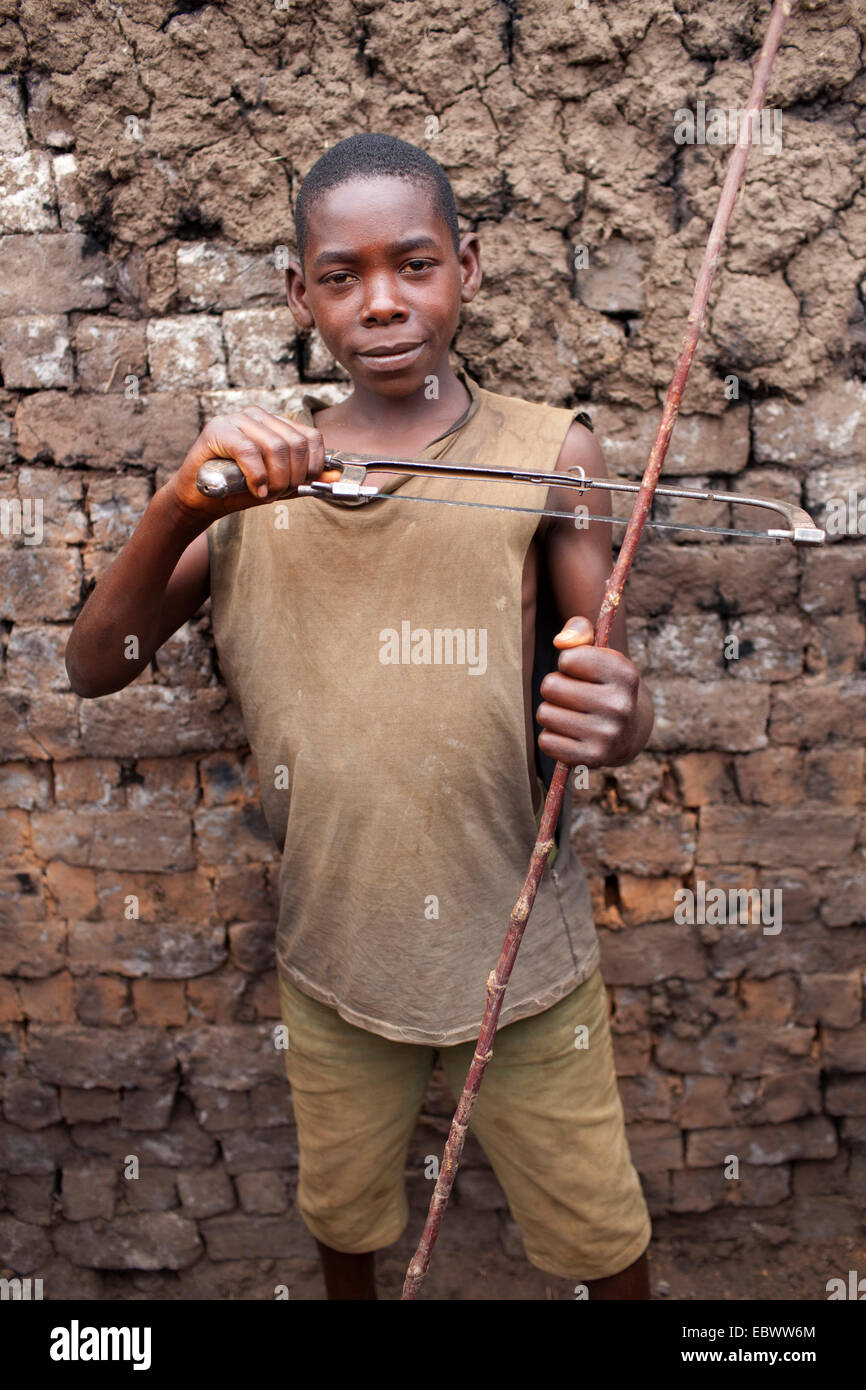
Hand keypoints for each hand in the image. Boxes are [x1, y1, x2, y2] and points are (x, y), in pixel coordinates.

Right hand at [166, 405, 327, 519]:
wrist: (200, 499)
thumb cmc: (238, 489)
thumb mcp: (279, 484)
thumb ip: (305, 478)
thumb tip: (336, 476)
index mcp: (274, 424)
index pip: (310, 436)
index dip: (312, 464)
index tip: (302, 484)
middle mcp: (257, 416)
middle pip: (295, 443)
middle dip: (294, 476)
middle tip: (280, 492)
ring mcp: (236, 419)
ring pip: (275, 447)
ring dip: (276, 479)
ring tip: (266, 493)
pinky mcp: (217, 430)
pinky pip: (249, 451)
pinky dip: (257, 476)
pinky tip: (255, 490)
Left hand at [536, 615, 642, 768]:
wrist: (628, 731)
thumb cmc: (602, 682)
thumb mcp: (598, 651)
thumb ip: (578, 630)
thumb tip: (560, 642)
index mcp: (625, 673)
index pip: (568, 658)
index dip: (567, 663)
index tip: (581, 671)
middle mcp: (620, 705)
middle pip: (551, 686)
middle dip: (555, 688)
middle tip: (572, 695)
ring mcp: (608, 735)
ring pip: (545, 714)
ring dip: (551, 712)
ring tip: (571, 714)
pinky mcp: (593, 759)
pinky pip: (546, 742)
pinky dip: (551, 737)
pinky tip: (569, 735)